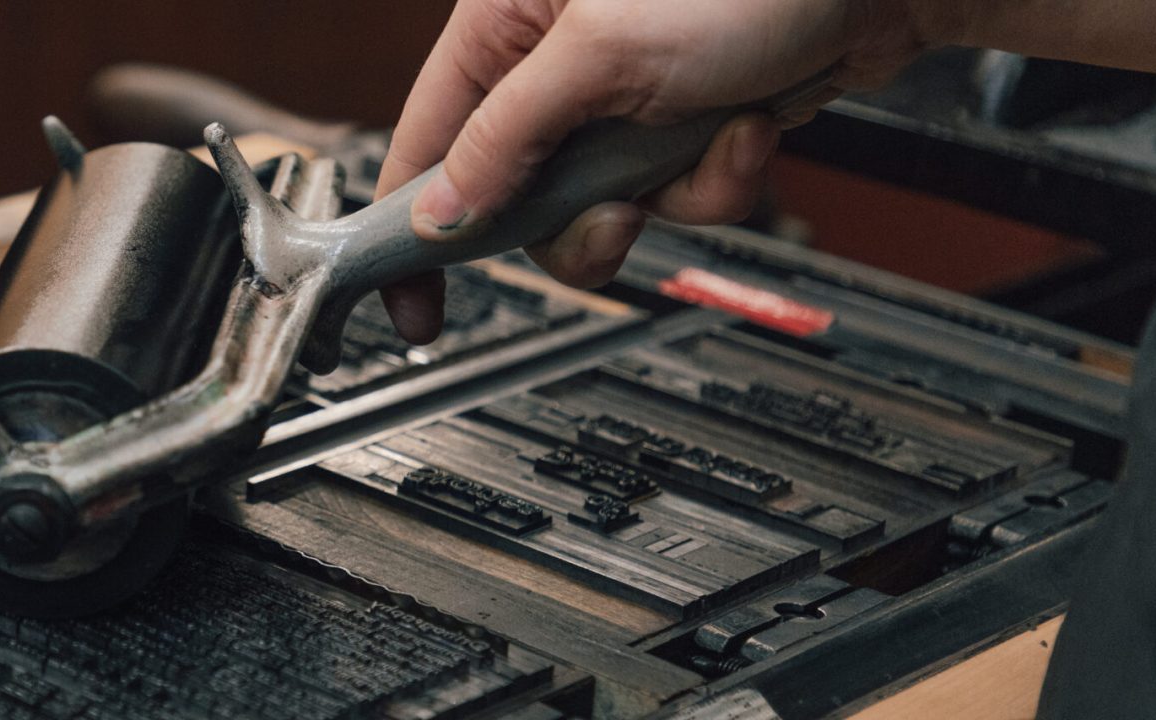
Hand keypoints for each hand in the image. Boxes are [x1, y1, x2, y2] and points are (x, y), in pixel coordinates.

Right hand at [375, 0, 943, 342]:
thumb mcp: (602, 55)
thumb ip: (506, 138)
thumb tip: (439, 211)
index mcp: (504, 24)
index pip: (426, 139)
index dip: (410, 226)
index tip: (407, 302)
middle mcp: (554, 63)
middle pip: (515, 194)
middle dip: (577, 221)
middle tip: (612, 218)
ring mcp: (622, 98)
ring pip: (601, 207)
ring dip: (664, 196)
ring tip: (707, 142)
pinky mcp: (684, 122)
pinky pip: (672, 194)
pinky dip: (717, 176)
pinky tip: (748, 125)